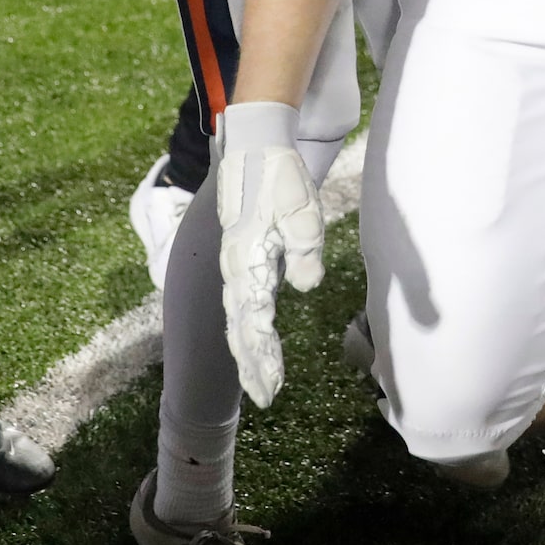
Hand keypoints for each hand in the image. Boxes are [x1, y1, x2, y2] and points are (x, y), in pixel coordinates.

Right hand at [213, 99, 321, 407]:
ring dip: (250, 352)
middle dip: (252, 364)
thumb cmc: (281, 176)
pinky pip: (244, 303)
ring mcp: (237, 264)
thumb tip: (308, 286)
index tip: (272, 386)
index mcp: (246, 260)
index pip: (253, 320)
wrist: (257, 145)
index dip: (262, 356)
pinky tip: (257, 344)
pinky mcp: (244, 258)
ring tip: (261, 383)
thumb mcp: (301, 208)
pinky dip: (250, 329)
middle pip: (241, 327)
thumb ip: (305, 247)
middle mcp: (236, 268)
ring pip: (240, 318)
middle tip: (265, 398)